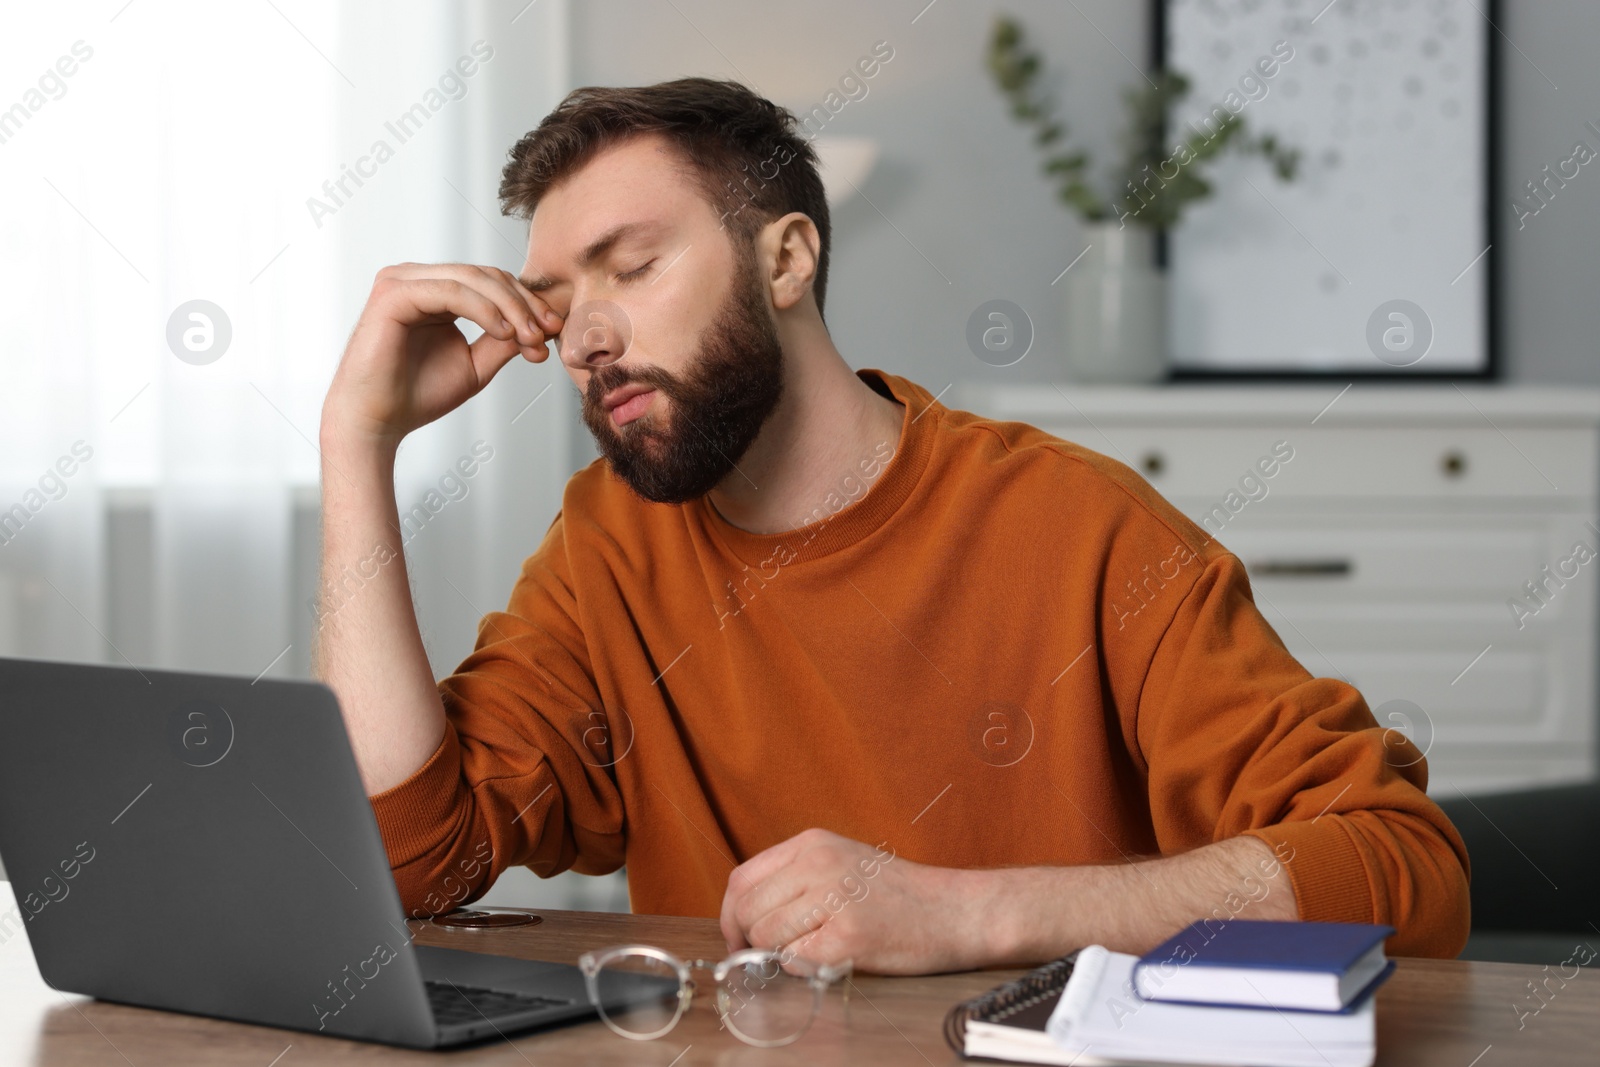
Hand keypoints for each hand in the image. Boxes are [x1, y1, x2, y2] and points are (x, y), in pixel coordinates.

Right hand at [321, 263, 563, 450]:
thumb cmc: (417, 395)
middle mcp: (419, 280)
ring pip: (472, 279)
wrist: (378, 421)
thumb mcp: (476, 365)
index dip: (527, 303)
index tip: (553, 330)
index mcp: (436, 292)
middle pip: (486, 276)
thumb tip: (541, 328)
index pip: (492, 282)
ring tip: (529, 338)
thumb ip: (504, 341)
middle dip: (524, 304)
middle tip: (546, 333)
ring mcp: (403, 282)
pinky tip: (503, 331)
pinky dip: (483, 309)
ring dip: (510, 307)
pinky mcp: (393, 293)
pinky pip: (449, 290)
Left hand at [719, 828, 989, 975]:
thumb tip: (745, 912)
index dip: (732, 913)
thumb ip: (795, 877)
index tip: (739, 935)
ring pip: (767, 937)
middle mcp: (818, 863)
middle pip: (748, 909)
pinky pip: (796, 961)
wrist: (954, 910)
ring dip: (780, 954)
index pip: (742, 878)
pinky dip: (804, 968)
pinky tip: (831, 957)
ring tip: (814, 950)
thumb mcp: (841, 861)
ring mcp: (834, 897)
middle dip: (750, 939)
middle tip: (773, 952)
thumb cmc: (898, 894)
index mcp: (812, 843)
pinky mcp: (849, 935)